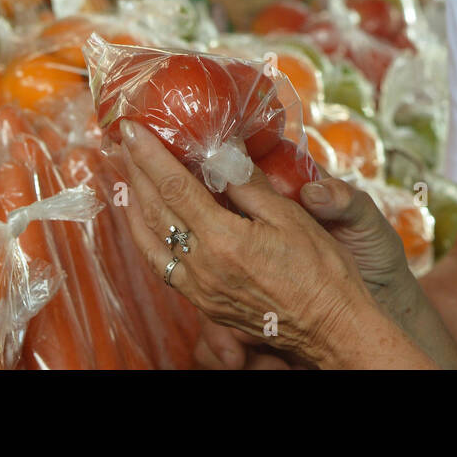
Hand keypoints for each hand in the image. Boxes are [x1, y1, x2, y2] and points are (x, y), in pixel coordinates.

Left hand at [117, 120, 407, 366]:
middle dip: (136, 174)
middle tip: (125, 144)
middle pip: (155, 212)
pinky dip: (148, 238)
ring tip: (128, 178)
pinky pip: (163, 266)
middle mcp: (202, 267)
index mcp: (224, 240)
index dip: (150, 156)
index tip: (134, 130)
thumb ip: (249, 185)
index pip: (175, 188)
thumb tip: (222, 154)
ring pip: (150, 243)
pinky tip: (150, 224)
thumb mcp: (290, 217)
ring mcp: (200, 289)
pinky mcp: (204, 303)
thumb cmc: (320, 271)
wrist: (331, 327)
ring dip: (134, 207)